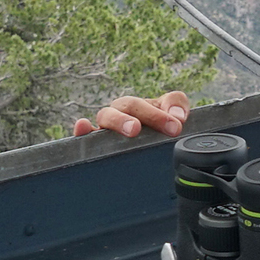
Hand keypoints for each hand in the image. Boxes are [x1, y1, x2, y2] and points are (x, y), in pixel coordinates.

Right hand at [73, 92, 191, 138]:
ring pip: (106, 116)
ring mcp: (107, 129)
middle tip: (158, 126)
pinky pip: (85, 136)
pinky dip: (82, 130)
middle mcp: (121, 114)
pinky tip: (82, 127)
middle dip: (144, 115)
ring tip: (133, 129)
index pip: (148, 102)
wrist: (146, 157)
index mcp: (138, 107)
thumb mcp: (171, 117)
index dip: (160, 113)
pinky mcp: (94, 145)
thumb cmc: (156, 133)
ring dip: (119, 120)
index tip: (176, 127)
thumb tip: (178, 115)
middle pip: (127, 105)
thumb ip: (177, 105)